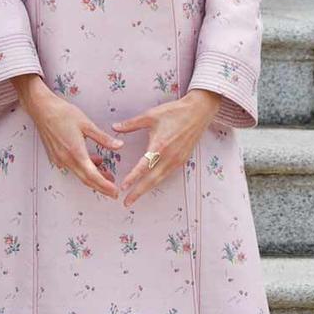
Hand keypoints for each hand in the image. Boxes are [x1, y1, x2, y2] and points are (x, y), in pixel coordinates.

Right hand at [12, 74, 122, 198]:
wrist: (42, 109)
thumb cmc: (62, 113)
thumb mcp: (86, 124)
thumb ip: (103, 138)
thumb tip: (118, 146)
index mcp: (75, 152)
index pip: (92, 175)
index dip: (105, 186)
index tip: (114, 192)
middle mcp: (66, 159)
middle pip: (86, 180)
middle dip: (101, 187)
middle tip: (113, 191)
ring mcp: (59, 159)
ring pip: (79, 174)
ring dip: (93, 177)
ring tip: (107, 174)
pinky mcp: (56, 156)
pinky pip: (72, 167)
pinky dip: (83, 168)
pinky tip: (92, 160)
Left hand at [113, 89, 220, 206]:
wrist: (198, 111)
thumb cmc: (175, 112)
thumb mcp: (150, 115)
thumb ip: (131, 124)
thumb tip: (114, 127)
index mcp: (160, 145)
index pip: (144, 166)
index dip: (133, 178)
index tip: (123, 187)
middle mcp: (170, 156)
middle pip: (152, 179)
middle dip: (138, 192)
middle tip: (126, 202)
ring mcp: (177, 159)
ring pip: (160, 179)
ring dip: (147, 189)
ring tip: (135, 197)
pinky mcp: (182, 160)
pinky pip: (167, 174)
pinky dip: (157, 182)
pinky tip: (150, 185)